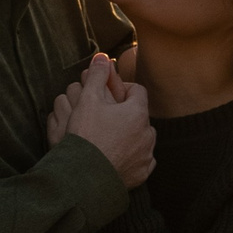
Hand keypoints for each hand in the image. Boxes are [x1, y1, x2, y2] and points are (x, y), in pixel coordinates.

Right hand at [51, 52, 154, 187]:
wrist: (85, 176)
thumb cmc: (86, 135)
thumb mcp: (88, 99)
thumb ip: (97, 76)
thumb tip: (102, 56)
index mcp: (137, 113)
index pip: (137, 91)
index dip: (122, 88)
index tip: (107, 94)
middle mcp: (147, 134)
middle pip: (140, 116)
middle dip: (125, 114)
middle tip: (104, 118)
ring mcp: (146, 155)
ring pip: (142, 139)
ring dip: (130, 136)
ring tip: (109, 138)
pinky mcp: (142, 174)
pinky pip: (141, 160)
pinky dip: (131, 157)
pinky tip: (115, 157)